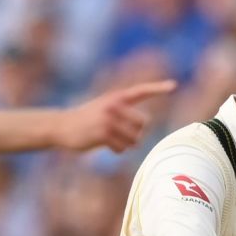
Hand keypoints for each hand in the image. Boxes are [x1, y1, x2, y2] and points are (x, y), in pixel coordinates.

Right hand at [57, 80, 176, 152]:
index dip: (158, 88)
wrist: (61, 126)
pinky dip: (117, 150)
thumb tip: (144, 125)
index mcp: (116, 96)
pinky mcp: (103, 134)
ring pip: (134, 139)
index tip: (174, 85)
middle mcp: (114, 105)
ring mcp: (109, 119)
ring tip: (112, 140)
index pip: (141, 91)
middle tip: (122, 135)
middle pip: (142, 124)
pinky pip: (122, 148)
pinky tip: (105, 145)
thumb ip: (122, 111)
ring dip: (126, 144)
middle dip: (136, 133)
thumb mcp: (103, 107)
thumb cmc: (86, 119)